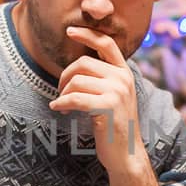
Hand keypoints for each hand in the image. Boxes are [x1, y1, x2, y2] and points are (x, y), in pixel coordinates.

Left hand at [50, 26, 143, 173]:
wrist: (127, 154)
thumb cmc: (115, 126)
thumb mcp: (114, 96)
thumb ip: (103, 79)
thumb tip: (77, 67)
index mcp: (125, 73)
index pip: (106, 43)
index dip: (87, 34)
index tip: (70, 31)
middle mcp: (123, 79)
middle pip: (83, 63)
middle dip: (65, 77)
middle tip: (60, 92)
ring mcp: (117, 92)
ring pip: (76, 81)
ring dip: (63, 93)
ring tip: (62, 104)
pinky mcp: (108, 107)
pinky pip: (75, 98)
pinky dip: (62, 103)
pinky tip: (58, 108)